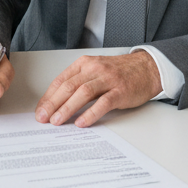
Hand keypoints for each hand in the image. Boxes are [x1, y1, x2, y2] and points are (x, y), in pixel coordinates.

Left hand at [35, 51, 160, 127]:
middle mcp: (94, 69)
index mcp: (84, 64)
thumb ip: (78, 82)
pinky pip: (103, 103)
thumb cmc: (119, 72)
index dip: (48, 97)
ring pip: (83, 93)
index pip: (60, 80)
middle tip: (43, 118)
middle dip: (53, 104)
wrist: (147, 68)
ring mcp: (108, 80)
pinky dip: (90, 113)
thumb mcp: (95, 71)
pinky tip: (81, 122)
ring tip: (57, 121)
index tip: (40, 110)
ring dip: (67, 108)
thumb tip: (58, 102)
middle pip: (68, 86)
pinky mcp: (120, 91)